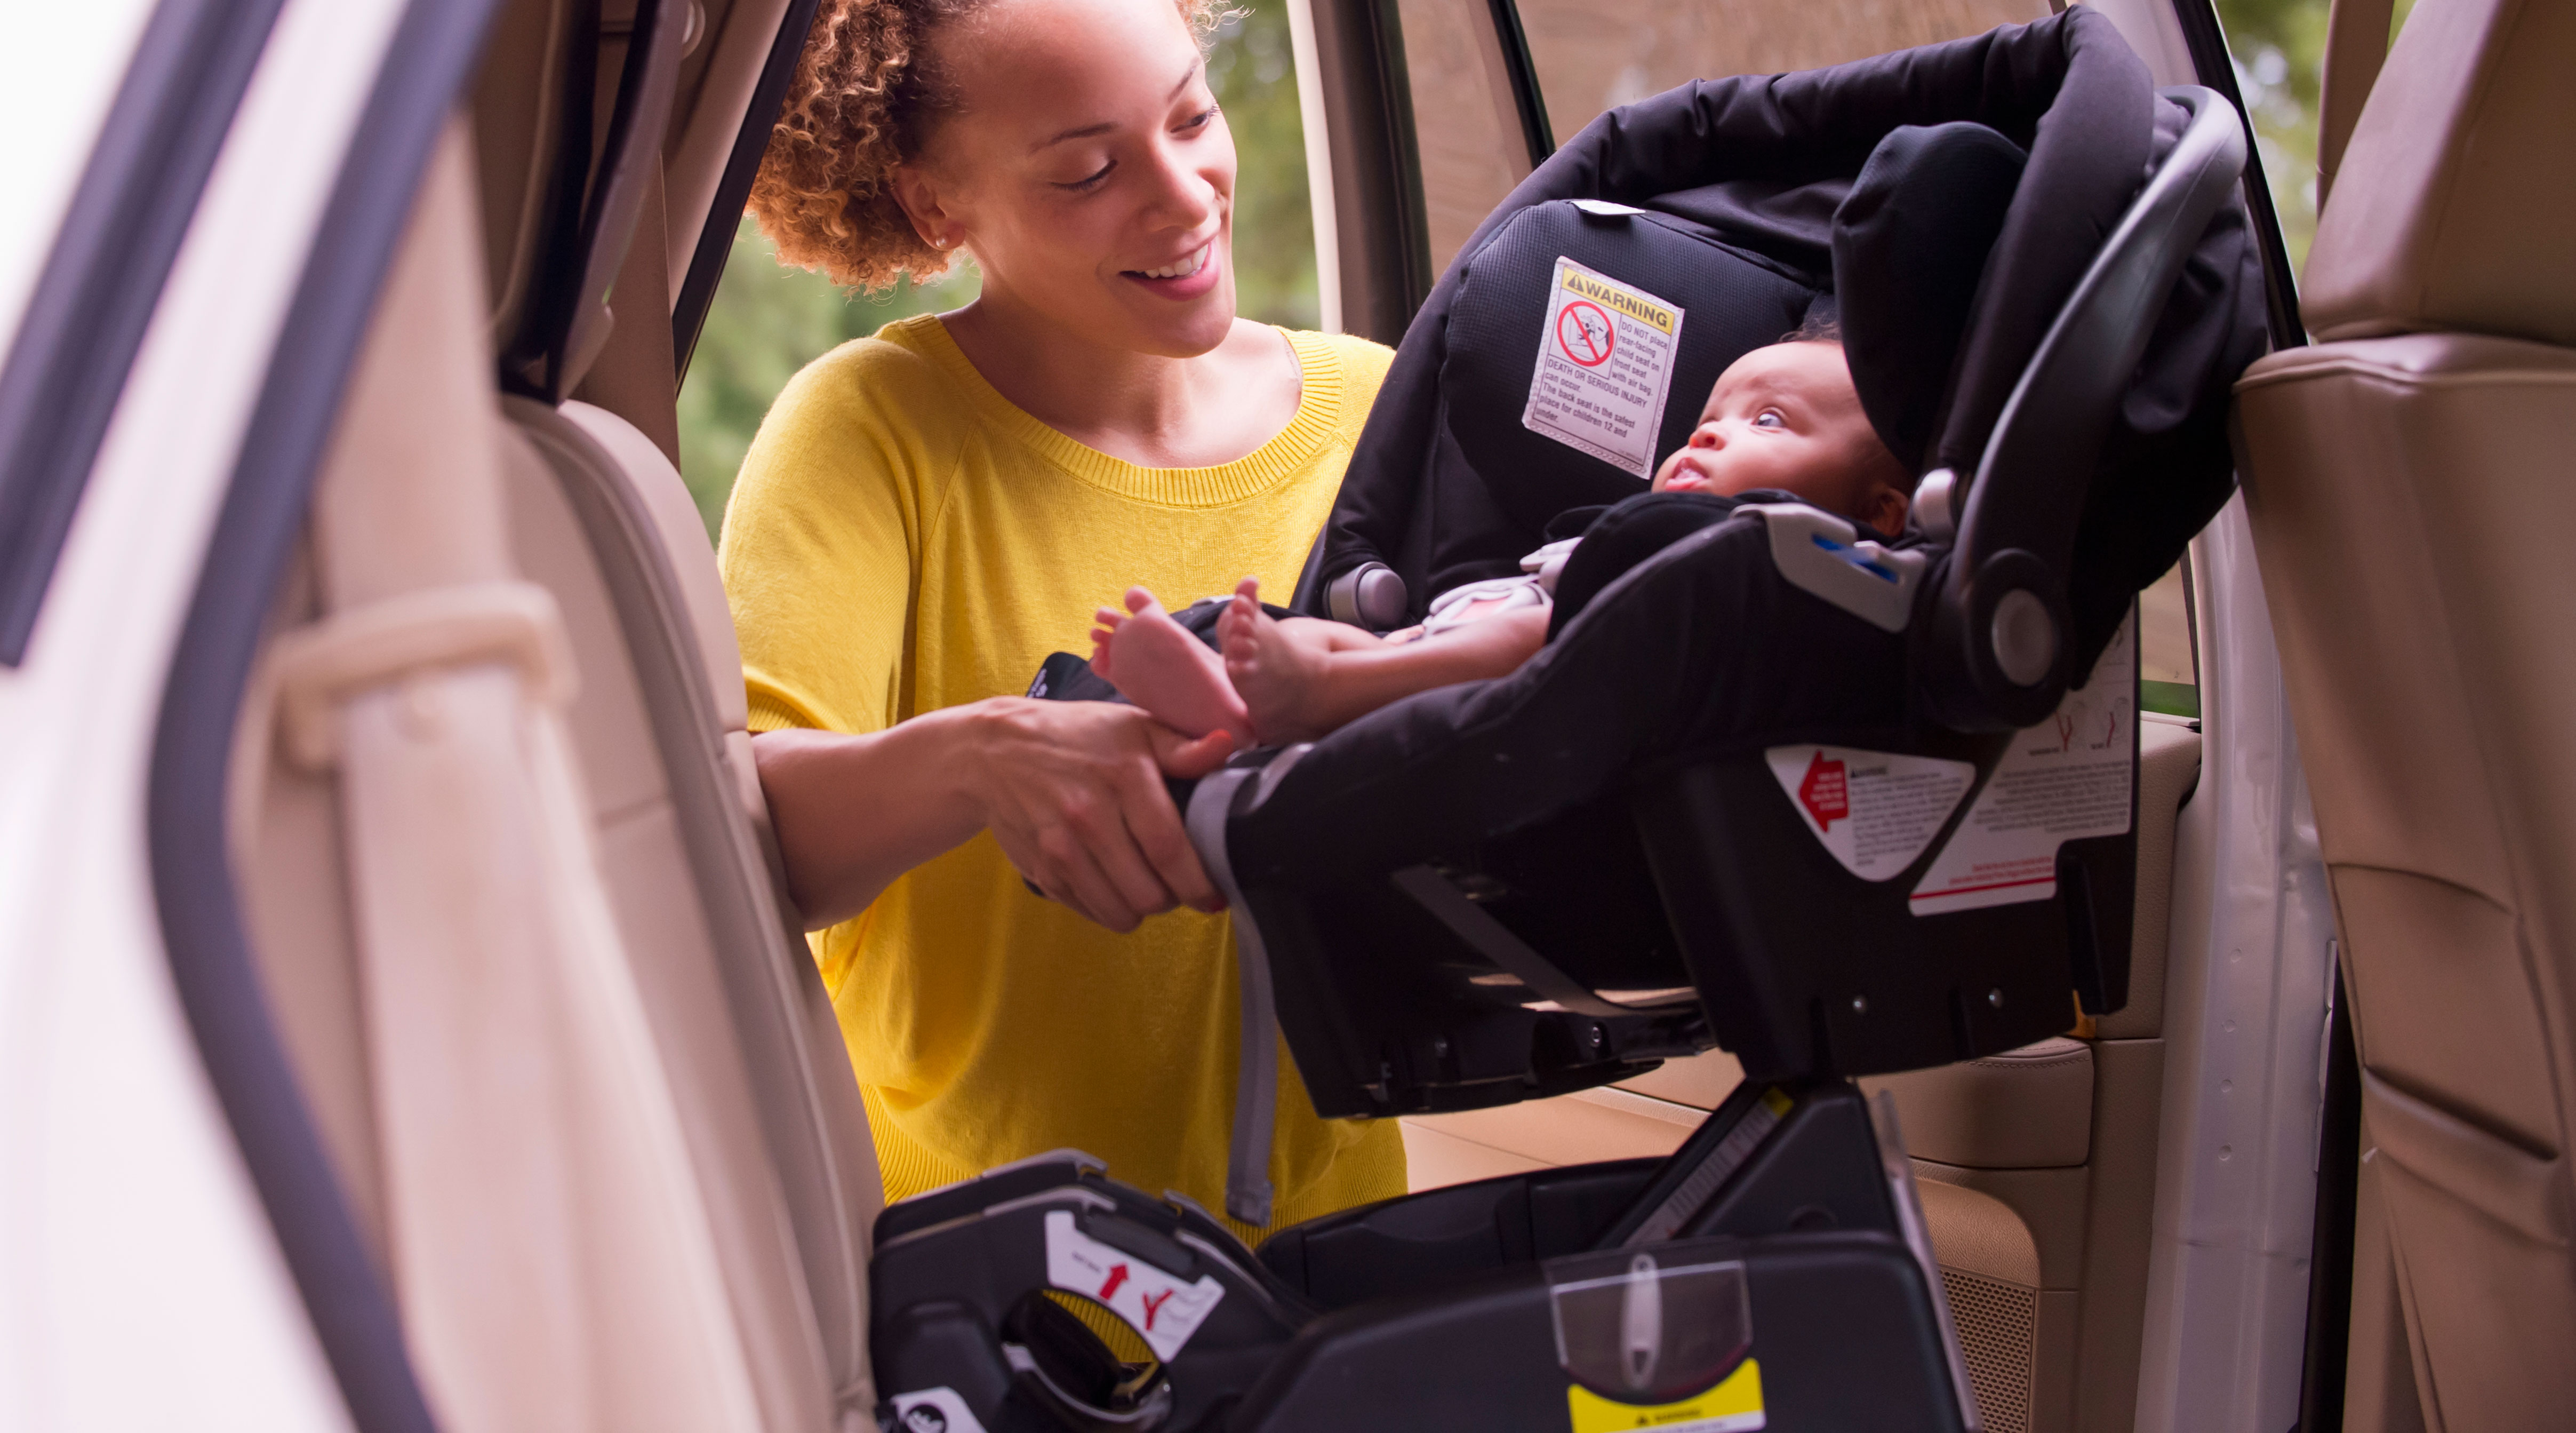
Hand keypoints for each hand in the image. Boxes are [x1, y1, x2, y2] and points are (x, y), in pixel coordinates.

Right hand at [967, 699, 1234, 930]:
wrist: (994, 750)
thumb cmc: (1074, 736)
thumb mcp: (1132, 726)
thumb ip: (1182, 747)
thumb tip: (1225, 746)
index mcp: (1124, 777)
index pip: (1169, 849)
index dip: (1198, 884)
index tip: (1213, 896)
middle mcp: (1090, 816)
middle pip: (1148, 893)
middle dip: (1172, 899)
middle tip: (1176, 884)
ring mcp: (1061, 847)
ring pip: (1120, 912)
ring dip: (1140, 907)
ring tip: (1143, 882)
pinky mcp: (1042, 871)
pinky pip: (1090, 911)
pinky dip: (1107, 906)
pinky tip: (1109, 878)